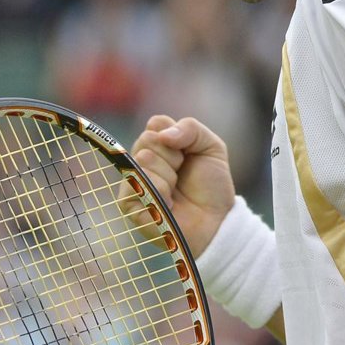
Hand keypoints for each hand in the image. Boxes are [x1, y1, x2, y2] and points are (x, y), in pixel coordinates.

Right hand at [131, 115, 235, 256]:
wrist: (215, 221)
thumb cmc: (212, 186)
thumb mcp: (211, 147)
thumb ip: (190, 128)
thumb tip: (164, 135)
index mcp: (158, 144)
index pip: (156, 123)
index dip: (176, 137)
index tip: (188, 154)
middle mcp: (141, 159)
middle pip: (148, 139)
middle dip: (174, 157)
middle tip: (182, 175)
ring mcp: (133, 180)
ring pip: (144, 158)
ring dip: (169, 176)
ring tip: (176, 192)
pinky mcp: (128, 202)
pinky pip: (140, 182)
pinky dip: (161, 192)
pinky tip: (169, 204)